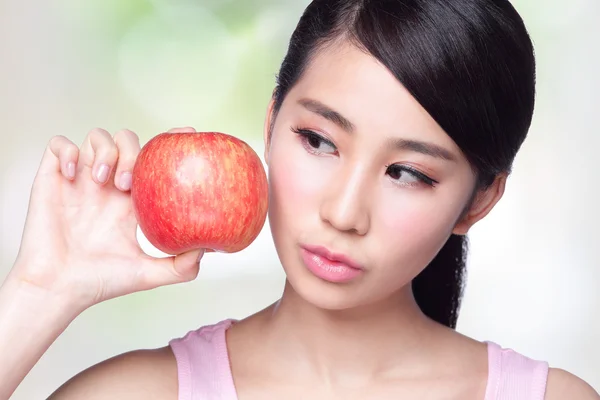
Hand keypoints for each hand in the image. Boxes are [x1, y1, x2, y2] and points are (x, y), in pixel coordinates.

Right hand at [9, 127, 203, 311]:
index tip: (189, 134)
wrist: (59, 289)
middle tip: (127, 184)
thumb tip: (209, 251)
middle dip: (131, 153)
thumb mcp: (149, 274)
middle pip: (127, 141)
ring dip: (104, 152)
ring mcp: (80, 180)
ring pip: (97, 137)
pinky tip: (72, 176)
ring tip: (103, 181)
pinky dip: (68, 152)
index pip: (153, 159)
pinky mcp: (52, 179)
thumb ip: (181, 266)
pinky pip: (59, 145)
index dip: (169, 142)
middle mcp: (108, 185)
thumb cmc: (100, 282)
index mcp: (131, 201)